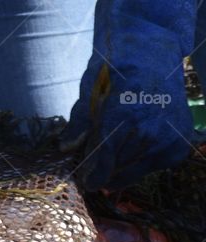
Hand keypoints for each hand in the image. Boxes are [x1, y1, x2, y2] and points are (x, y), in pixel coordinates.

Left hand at [61, 0, 195, 190]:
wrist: (153, 53)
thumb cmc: (116, 70)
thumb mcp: (89, 92)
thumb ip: (79, 123)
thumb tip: (65, 147)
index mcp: (123, 119)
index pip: (104, 162)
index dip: (93, 176)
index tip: (87, 182)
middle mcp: (149, 132)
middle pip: (117, 169)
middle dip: (105, 166)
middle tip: (98, 157)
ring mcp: (167, 139)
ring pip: (135, 170)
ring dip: (122, 165)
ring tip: (117, 144)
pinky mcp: (179, 142)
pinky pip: (154, 165)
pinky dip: (141, 160)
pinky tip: (134, 144)